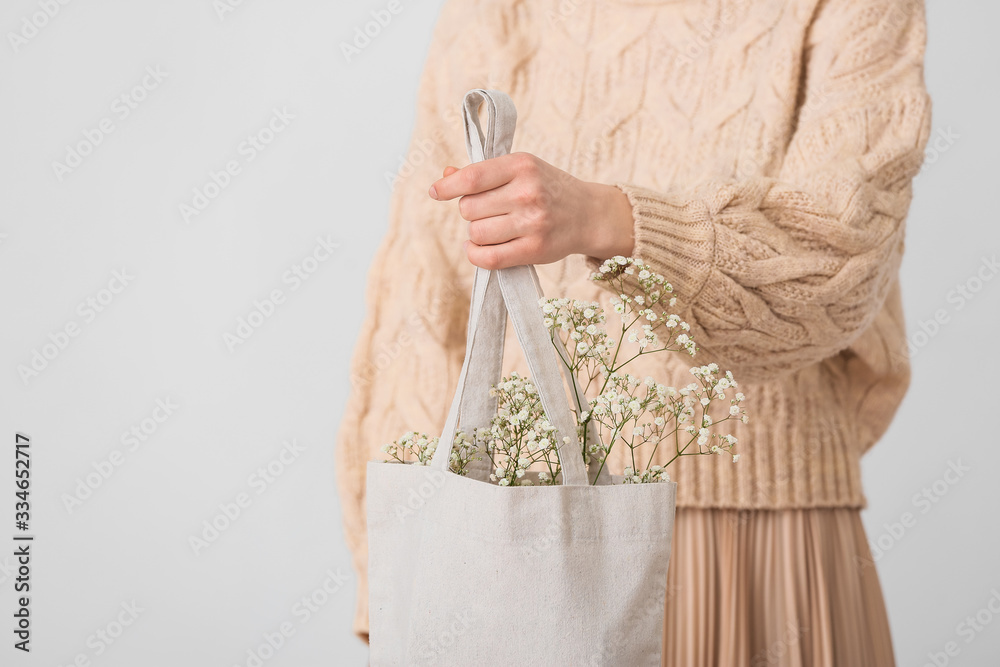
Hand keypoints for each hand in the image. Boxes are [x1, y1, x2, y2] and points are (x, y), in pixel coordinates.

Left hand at [427, 152, 634, 268]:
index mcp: (521, 165)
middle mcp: (527, 192)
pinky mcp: (535, 249)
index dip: (448, 187)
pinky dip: (476, 255)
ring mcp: (532, 222)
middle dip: (470, 211)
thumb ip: (483, 173)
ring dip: (476, 234)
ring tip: (492, 229)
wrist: (588, 214)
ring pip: (476, 233)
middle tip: (488, 211)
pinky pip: (488, 257)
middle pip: (469, 208)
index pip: (472, 177)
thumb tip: (446, 175)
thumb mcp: (521, 170)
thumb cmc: (548, 189)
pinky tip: (478, 249)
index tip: (436, 192)